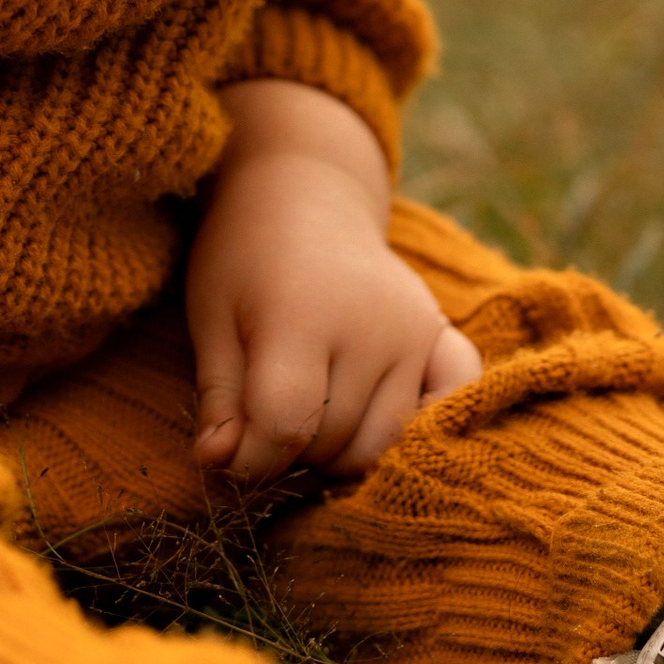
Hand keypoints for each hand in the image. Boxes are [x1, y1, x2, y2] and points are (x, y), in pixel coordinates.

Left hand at [187, 81, 479, 484]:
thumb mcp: (213, 320)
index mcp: (302, 316)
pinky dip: (416, 430)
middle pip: (331, 443)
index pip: (285, 426)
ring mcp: (414, 332)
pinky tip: (375, 419)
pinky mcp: (440, 334)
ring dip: (337, 452)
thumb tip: (215, 466)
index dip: (249, 460)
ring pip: (380, 444)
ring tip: (308, 414)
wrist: (306, 197)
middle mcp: (371, 327)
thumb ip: (219, 399)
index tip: (227, 452)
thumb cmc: (244, 258)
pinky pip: (451, 402)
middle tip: (263, 419)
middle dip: (288, 454)